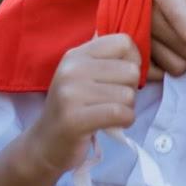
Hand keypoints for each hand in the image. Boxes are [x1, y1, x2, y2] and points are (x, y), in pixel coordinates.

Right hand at [25, 34, 141, 175]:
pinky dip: (126, 121)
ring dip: (126, 109)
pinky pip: (120, 113)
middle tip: (111, 102)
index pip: (124, 42)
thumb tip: (139, 56)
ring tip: (108, 114)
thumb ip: (110, 61)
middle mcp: (71, 70)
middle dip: (130, 90)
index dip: (133, 61)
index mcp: (76, 55)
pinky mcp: (74, 119)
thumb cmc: (76, 108)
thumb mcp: (86, 76)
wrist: (46, 143)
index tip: (121, 78)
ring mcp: (70, 94)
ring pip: (128, 95)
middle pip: (131, 71)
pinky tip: (113, 125)